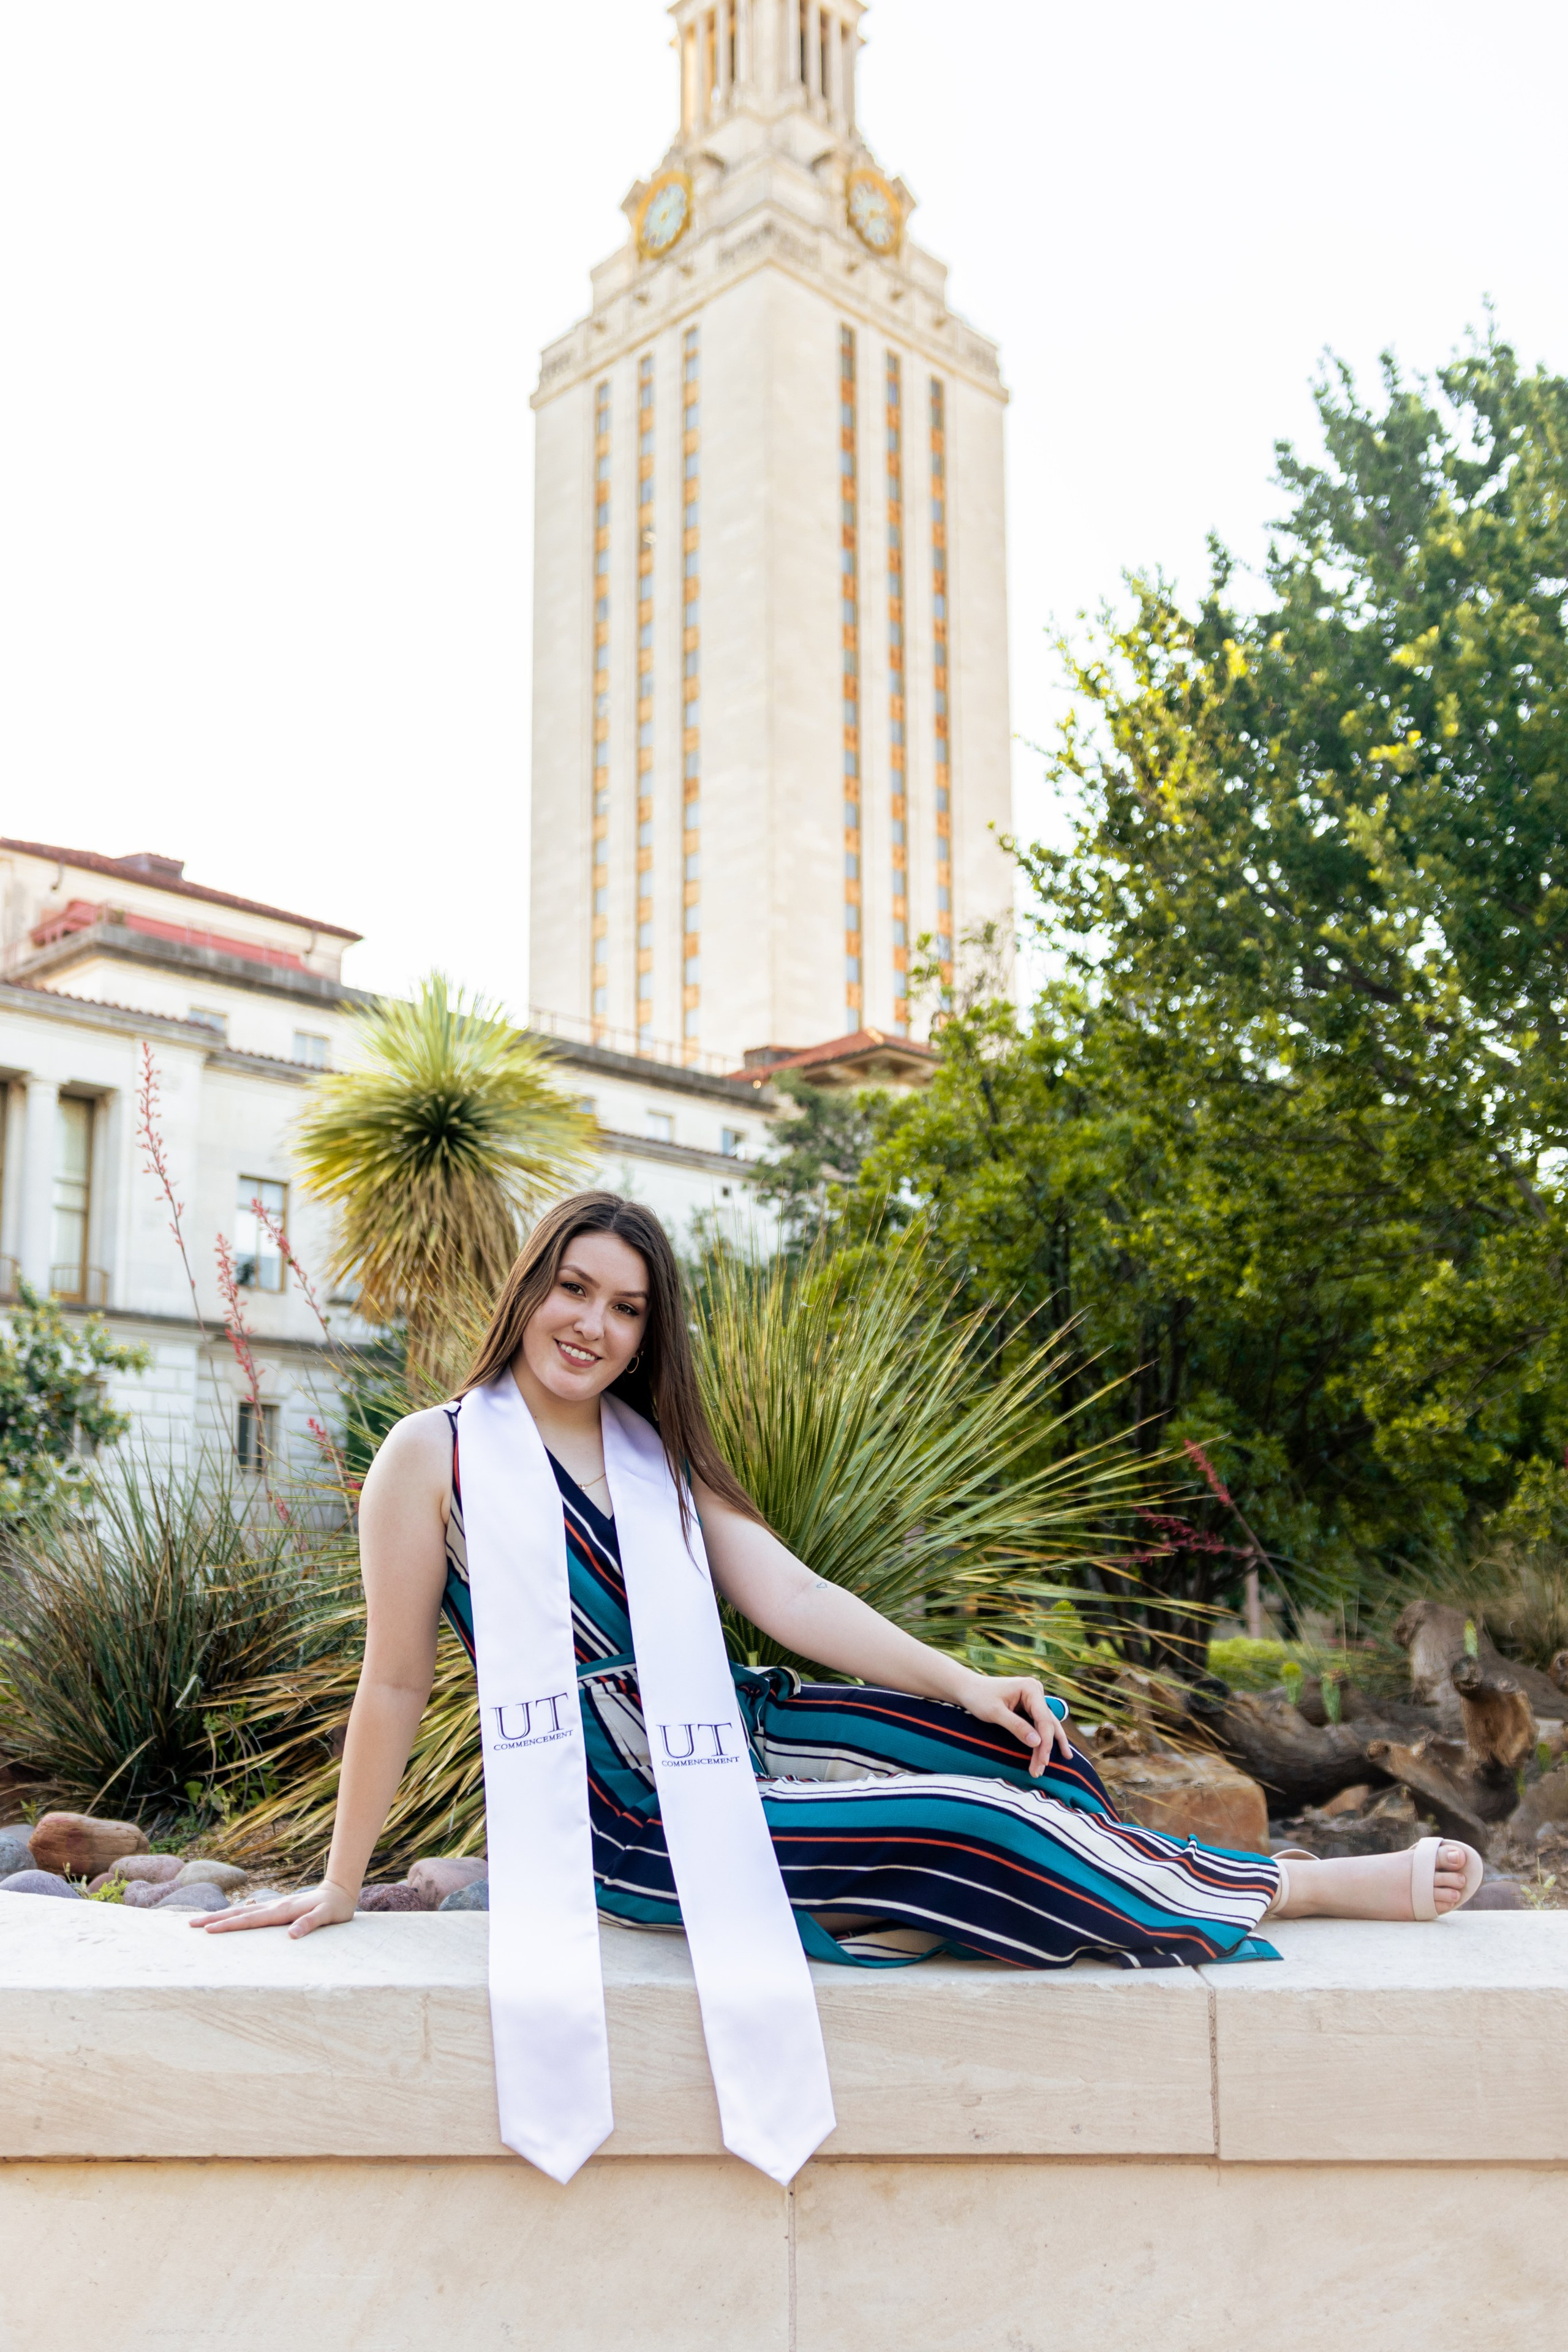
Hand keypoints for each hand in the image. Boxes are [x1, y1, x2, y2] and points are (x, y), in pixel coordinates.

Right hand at [192, 1879, 358, 1937]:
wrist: (340, 1892)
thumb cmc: (335, 1908)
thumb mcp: (327, 1917)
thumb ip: (310, 1923)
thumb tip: (291, 1935)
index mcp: (281, 1911)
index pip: (250, 1920)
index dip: (229, 1926)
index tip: (209, 1930)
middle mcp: (274, 1906)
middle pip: (239, 1913)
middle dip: (215, 1919)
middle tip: (191, 1925)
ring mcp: (274, 1906)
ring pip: (243, 1911)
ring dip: (222, 1916)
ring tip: (202, 1921)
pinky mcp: (277, 1908)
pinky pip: (252, 1912)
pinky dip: (237, 1914)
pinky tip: (232, 1915)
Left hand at [955, 1671, 1071, 1775]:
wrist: (967, 1688)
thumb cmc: (978, 1697)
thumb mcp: (995, 1713)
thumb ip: (1016, 1726)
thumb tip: (1037, 1743)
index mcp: (1031, 1688)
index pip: (1044, 1720)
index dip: (1045, 1743)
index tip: (1042, 1761)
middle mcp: (1036, 1692)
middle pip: (1048, 1724)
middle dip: (1046, 1748)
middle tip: (1040, 1770)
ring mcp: (1034, 1699)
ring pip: (1046, 1726)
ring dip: (1046, 1746)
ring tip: (1046, 1766)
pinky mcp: (1029, 1707)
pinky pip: (1039, 1726)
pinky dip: (1041, 1740)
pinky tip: (1049, 1753)